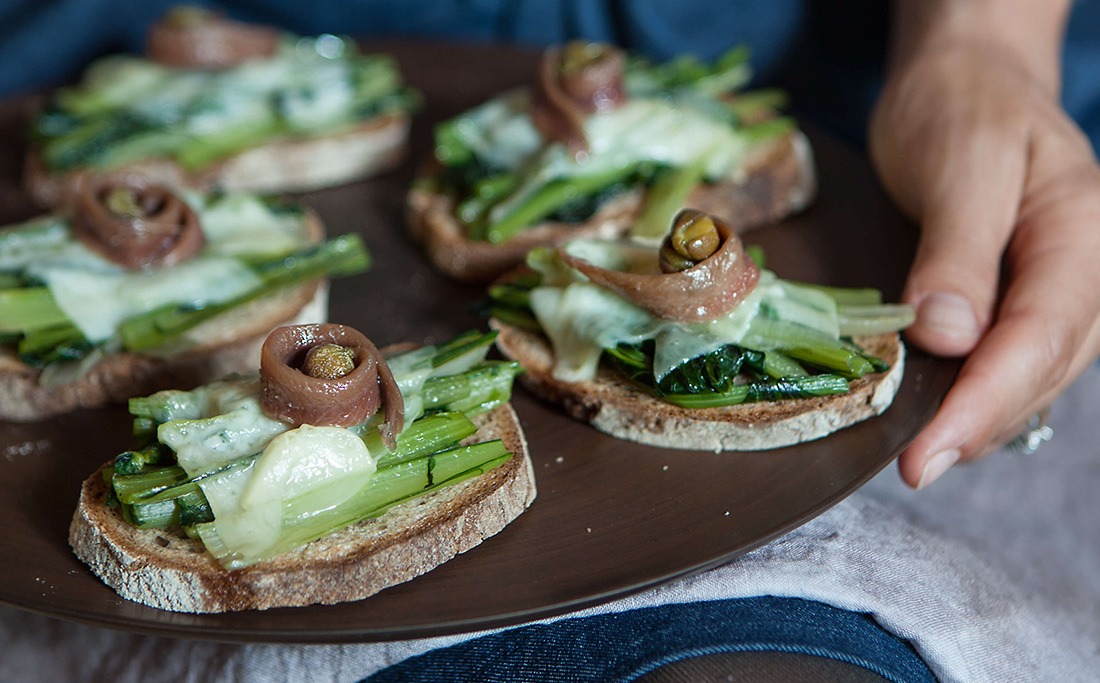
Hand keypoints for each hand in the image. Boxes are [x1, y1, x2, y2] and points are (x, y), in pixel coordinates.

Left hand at [869, 5, 1099, 488]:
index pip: (1039, 335)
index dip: (984, 402)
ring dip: (981, 419)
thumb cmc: (961, 109)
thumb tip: (947, 337)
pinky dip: (981, 392)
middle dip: (980, 425)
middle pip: (1043, 367)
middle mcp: (1087, 268)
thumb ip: (956, 249)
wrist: (966, 81)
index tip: (928, 453)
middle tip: (915, 468)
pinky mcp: (1031, 296)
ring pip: (1035, 373)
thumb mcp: (957, 164)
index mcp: (1081, 230)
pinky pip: (1017, 358)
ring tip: (924, 454)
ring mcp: (1065, 286)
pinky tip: (946, 414)